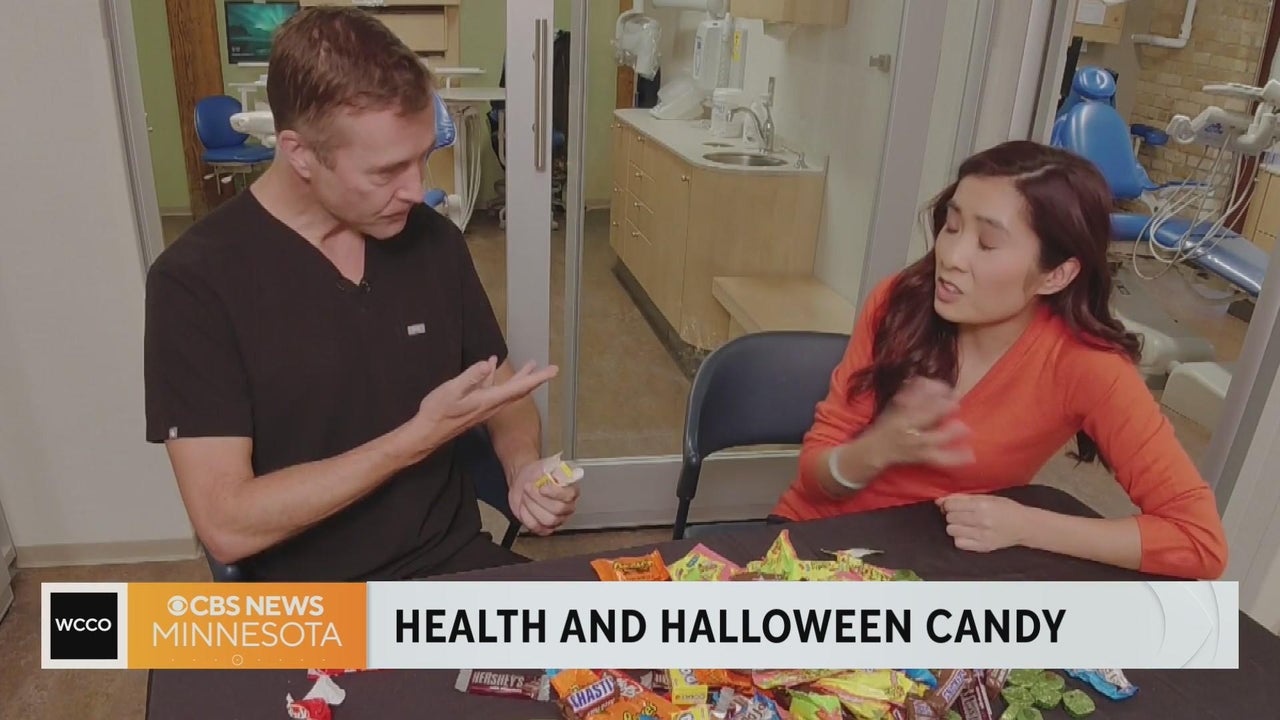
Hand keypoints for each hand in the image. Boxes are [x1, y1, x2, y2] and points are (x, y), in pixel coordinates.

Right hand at [411, 357, 556, 452]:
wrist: (427, 433)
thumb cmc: (438, 413)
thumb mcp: (452, 391)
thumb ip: (471, 377)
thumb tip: (489, 365)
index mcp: (489, 400)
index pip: (520, 387)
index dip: (538, 378)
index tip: (553, 371)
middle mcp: (491, 404)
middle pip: (519, 389)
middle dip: (535, 378)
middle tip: (550, 370)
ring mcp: (484, 406)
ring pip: (508, 389)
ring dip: (520, 377)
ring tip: (530, 365)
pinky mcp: (475, 405)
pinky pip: (491, 388)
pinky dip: (495, 377)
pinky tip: (490, 366)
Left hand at [509, 458, 578, 535]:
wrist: (524, 480)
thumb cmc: (537, 474)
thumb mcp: (547, 465)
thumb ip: (556, 466)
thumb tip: (560, 468)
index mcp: (571, 491)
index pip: (569, 496)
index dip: (554, 493)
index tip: (542, 487)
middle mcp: (567, 507)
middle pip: (557, 510)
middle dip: (538, 499)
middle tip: (528, 488)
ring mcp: (557, 519)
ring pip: (547, 521)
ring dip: (532, 507)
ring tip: (526, 496)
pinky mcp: (544, 527)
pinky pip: (536, 527)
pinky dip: (526, 516)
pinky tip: (525, 506)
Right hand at [868, 377, 974, 468]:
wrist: (875, 451)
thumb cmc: (887, 425)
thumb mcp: (894, 406)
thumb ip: (910, 393)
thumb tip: (927, 380)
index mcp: (900, 413)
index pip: (918, 399)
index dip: (934, 392)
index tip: (947, 388)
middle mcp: (908, 429)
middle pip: (926, 416)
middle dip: (943, 409)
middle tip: (956, 405)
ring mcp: (916, 445)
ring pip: (934, 439)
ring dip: (951, 433)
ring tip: (964, 428)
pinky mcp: (922, 458)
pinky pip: (940, 460)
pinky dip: (955, 458)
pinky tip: (971, 456)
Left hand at [936, 494, 1030, 552]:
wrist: (1025, 526)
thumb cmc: (1007, 509)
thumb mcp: (988, 497)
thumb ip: (964, 498)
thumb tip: (940, 500)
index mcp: (982, 505)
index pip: (951, 505)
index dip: (947, 504)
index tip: (951, 505)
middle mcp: (981, 520)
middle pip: (950, 518)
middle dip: (951, 514)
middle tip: (960, 514)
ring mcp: (982, 535)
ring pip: (952, 531)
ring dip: (955, 526)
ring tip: (964, 524)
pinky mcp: (983, 547)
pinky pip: (959, 543)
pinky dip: (960, 538)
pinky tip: (968, 534)